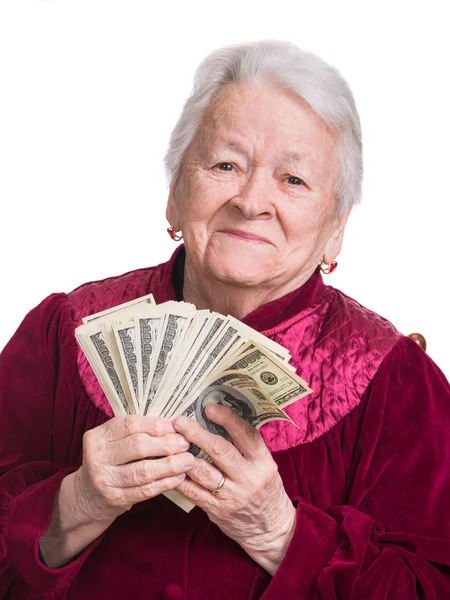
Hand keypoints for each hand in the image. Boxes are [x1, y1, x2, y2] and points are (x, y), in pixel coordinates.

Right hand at [75, 415, 194, 521]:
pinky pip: (145, 490)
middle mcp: (97, 457)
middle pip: (137, 446)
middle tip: (185, 443)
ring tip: (188, 460)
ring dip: (170, 465)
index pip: (130, 425)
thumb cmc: (109, 462)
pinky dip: (165, 483)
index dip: (156, 424)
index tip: (176, 426)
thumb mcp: (113, 442)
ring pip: (143, 470)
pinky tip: (178, 477)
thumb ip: (137, 431)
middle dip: (166, 444)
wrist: (87, 497)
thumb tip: (173, 424)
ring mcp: (104, 480)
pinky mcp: (114, 499)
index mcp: (97, 436)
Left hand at [172, 405, 295, 574]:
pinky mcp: (218, 511)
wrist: (271, 529)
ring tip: (170, 442)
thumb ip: (247, 447)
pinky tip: (170, 467)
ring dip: (184, 455)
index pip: (245, 434)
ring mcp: (232, 496)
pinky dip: (180, 479)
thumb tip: (220, 420)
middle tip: (180, 421)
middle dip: (197, 433)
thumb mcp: (265, 466)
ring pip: (203, 471)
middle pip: (220, 450)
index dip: (227, 419)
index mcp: (263, 462)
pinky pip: (194, 493)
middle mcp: (249, 478)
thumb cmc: (266, 489)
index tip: (209, 407)